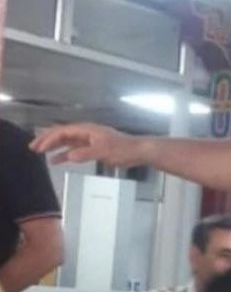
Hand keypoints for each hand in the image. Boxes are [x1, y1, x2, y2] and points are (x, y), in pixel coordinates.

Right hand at [29, 123, 152, 167]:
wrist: (137, 151)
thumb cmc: (123, 149)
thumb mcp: (104, 151)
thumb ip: (86, 154)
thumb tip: (69, 156)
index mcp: (88, 130)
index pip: (64, 131)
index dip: (50, 138)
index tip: (38, 147)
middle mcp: (86, 133)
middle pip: (63, 134)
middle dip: (47, 139)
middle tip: (32, 147)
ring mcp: (89, 140)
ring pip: (66, 141)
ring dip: (53, 146)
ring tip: (38, 152)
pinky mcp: (92, 148)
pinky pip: (74, 150)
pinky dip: (63, 154)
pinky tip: (55, 161)